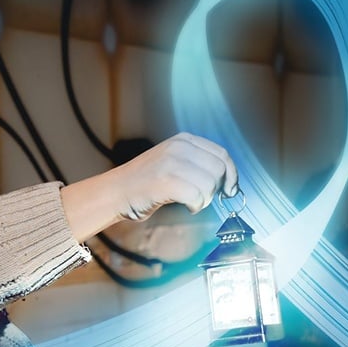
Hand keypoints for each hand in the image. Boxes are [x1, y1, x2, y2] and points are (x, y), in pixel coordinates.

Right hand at [61, 132, 237, 241]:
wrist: (116, 191)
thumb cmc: (147, 183)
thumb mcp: (173, 161)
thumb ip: (197, 163)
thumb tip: (229, 179)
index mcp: (183, 140)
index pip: (221, 154)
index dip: (231, 174)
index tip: (230, 190)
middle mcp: (178, 147)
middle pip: (219, 169)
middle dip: (216, 189)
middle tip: (202, 198)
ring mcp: (170, 163)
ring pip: (209, 184)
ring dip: (205, 199)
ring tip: (192, 202)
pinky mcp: (164, 181)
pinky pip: (196, 196)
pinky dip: (196, 206)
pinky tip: (187, 206)